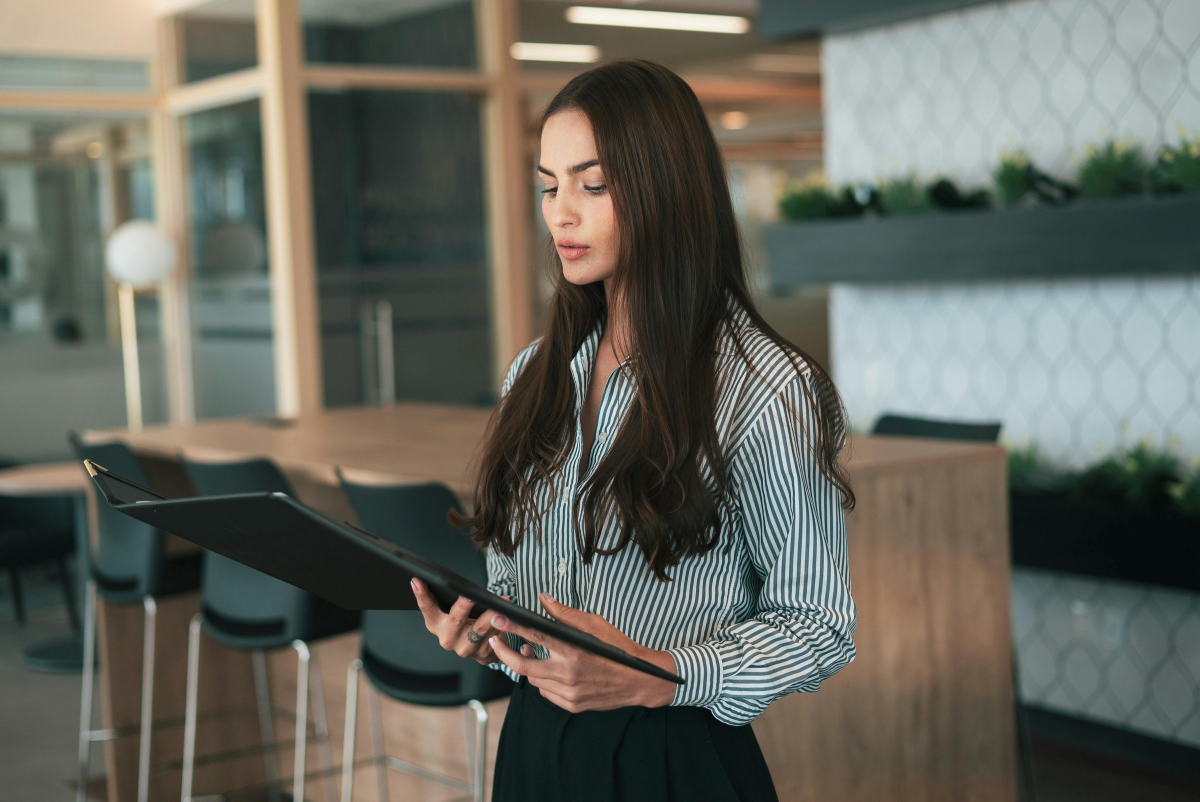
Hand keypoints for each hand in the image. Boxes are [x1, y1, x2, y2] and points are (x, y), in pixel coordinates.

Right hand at [411, 578, 506, 665]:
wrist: (481, 647)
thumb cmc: (465, 621)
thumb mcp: (451, 611)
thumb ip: (447, 596)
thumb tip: (443, 577)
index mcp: (436, 625)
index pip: (427, 608)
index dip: (421, 595)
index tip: (417, 580)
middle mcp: (448, 639)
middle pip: (455, 620)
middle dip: (463, 608)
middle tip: (469, 596)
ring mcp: (465, 649)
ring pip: (480, 629)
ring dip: (491, 615)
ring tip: (500, 604)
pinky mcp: (483, 654)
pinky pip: (495, 636)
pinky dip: (503, 623)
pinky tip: (509, 615)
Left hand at [488, 592, 677, 712]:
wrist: (639, 680)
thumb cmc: (618, 648)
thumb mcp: (595, 624)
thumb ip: (566, 614)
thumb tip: (544, 599)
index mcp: (574, 650)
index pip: (535, 635)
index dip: (512, 627)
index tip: (497, 619)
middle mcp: (569, 674)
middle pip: (523, 665)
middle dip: (504, 652)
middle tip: (495, 641)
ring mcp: (569, 693)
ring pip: (533, 680)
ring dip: (526, 665)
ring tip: (529, 651)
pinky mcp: (571, 705)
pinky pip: (545, 693)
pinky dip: (542, 680)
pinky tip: (548, 670)